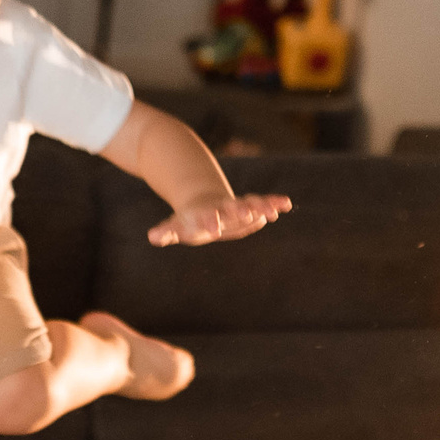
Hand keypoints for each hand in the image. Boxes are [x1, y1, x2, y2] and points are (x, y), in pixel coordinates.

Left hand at [147, 192, 292, 246]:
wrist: (203, 201)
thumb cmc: (189, 219)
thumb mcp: (177, 226)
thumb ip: (166, 232)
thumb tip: (152, 237)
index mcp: (204, 213)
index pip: (206, 217)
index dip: (210, 222)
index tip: (213, 228)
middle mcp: (223, 207)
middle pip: (232, 207)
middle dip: (240, 211)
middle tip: (249, 213)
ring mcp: (237, 205)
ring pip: (251, 203)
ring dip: (261, 207)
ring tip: (275, 212)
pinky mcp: (249, 206)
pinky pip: (263, 203)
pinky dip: (274, 203)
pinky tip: (286, 204)